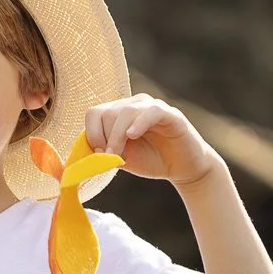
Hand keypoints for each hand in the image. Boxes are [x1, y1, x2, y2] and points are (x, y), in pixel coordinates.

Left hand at [83, 95, 221, 188]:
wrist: (183, 168)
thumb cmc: (152, 160)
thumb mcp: (122, 158)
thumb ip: (105, 152)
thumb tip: (89, 150)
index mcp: (119, 113)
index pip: (94, 113)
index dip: (91, 134)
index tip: (98, 155)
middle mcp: (134, 105)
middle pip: (107, 113)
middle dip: (105, 138)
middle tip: (111, 159)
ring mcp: (152, 107)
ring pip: (125, 112)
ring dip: (117, 136)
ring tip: (119, 156)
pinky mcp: (170, 114)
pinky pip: (151, 112)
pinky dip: (138, 123)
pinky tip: (132, 135)